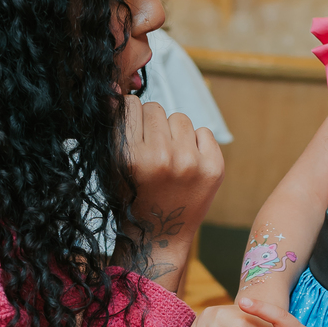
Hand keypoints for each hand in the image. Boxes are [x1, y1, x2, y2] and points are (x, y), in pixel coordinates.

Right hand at [119, 98, 223, 287]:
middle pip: (156, 109)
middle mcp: (163, 158)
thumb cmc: (131, 197)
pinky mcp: (215, 168)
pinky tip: (187, 165)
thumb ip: (115, 127)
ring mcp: (192, 163)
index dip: (130, 117)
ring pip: (180, 118)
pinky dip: (196, 144)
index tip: (133, 133)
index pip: (131, 106)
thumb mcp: (113, 166)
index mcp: (132, 157)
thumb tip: (117, 89)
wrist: (160, 237)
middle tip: (151, 151)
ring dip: (174, 133)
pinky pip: (204, 131)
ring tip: (169, 159)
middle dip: (152, 125)